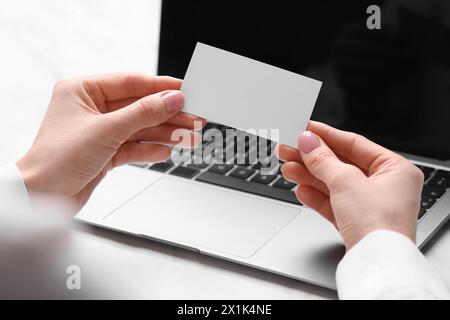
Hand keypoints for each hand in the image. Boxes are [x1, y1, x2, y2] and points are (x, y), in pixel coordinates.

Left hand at [16, 73, 205, 211]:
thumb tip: (172, 99)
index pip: (132, 83)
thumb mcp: (107, 130)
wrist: (42, 198)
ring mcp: (100, 131)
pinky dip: (150, 149)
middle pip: (140, 107)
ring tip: (189, 137)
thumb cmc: (57, 159)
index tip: (186, 91)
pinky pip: (134, 146)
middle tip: (195, 118)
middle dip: (168, 114)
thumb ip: (144, 113)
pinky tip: (166, 150)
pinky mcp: (105, 152)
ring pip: (140, 128)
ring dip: (165, 133)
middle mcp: (92, 109)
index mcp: (83, 91)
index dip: (161, 87)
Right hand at [277, 121, 422, 249]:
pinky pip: (333, 204)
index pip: (355, 144)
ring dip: (309, 176)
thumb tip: (308, 142)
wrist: (375, 263)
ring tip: (287, 168)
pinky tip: (300, 190)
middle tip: (289, 149)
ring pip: (334, 184)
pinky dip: (316, 197)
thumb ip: (323, 159)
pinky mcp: (356, 223)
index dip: (327, 135)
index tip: (306, 129)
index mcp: (394, 169)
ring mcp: (370, 206)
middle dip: (312, 158)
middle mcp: (385, 186)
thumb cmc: (378, 224)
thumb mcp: (345, 181)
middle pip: (341, 165)